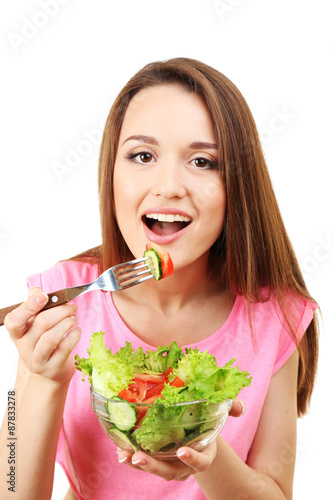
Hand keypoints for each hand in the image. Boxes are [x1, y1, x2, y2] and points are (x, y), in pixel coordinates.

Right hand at [4, 287, 80, 383]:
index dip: (28, 306)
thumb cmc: (43, 339)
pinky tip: (77, 330)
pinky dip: (74, 335)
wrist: (49, 369)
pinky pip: (64, 348)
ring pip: (51, 337)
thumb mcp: (35, 322)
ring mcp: (36, 360)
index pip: (14, 320)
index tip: (44, 296)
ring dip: (67, 322)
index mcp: (17, 332)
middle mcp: (23, 347)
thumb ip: (35, 304)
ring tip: (74, 317)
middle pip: (41, 323)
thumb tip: (37, 291)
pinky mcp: (51, 368)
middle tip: (72, 307)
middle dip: (61, 310)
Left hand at [117, 398, 245, 480]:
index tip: (183, 450)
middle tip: (139, 457)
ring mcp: (171, 464)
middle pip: (171, 471)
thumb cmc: (208, 420)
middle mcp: (186, 464)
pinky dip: (131, 457)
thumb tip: (239, 407)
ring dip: (138, 464)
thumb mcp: (218, 412)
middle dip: (154, 466)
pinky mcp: (157, 459)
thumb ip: (230, 408)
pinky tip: (120, 451)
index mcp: (205, 453)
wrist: (198, 431)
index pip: (202, 462)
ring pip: (155, 469)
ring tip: (124, 455)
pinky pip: (143, 463)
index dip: (194, 459)